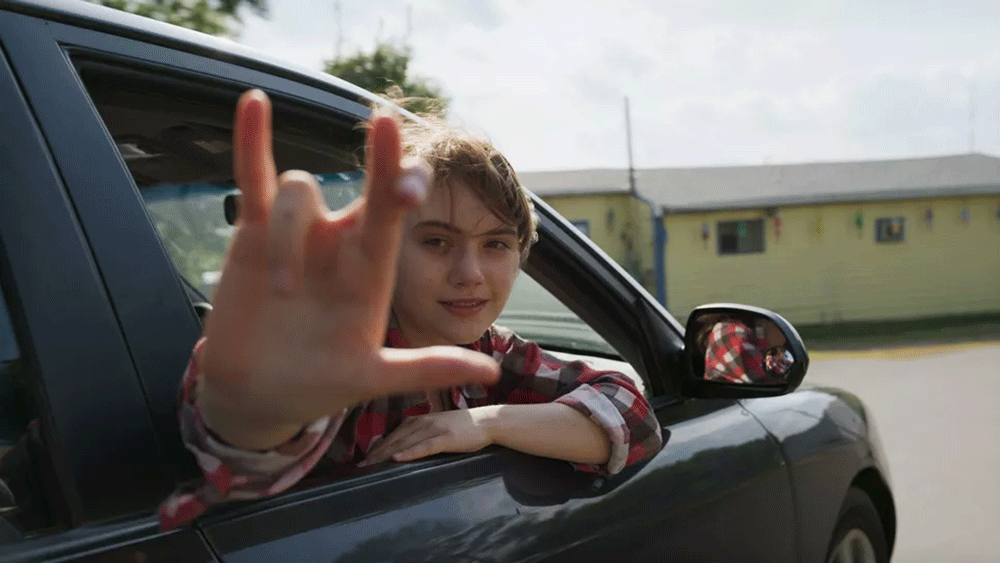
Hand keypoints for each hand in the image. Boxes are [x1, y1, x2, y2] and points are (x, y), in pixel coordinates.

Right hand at [197, 90, 499, 449]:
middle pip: (367, 186)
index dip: (408, 186)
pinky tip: (254, 101)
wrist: (258, 393)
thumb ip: (426, 369)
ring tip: (281, 293)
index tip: (415, 182)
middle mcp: (341, 243)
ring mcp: (299, 234)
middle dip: (382, 162)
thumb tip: (491, 370)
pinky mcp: (252, 233)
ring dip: (289, 237)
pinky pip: (253, 178)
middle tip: (389, 125)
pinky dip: (252, 140)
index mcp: (372, 269)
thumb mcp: (372, 378)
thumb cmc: (320, 386)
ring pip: (299, 193)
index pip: (398, 215)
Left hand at [359, 406, 500, 465]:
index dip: (377, 446)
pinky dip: (409, 452)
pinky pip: (424, 446)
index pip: (393, 434)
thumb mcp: (436, 425)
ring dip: (386, 454)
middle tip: (361, 466)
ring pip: (404, 442)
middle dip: (376, 453)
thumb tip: (402, 446)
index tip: (363, 458)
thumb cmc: (463, 426)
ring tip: (371, 465)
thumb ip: (419, 433)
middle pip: (394, 439)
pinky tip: (398, 458)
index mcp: (419, 419)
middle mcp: (422, 421)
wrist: (486, 421)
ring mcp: (434, 429)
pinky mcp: (445, 438)